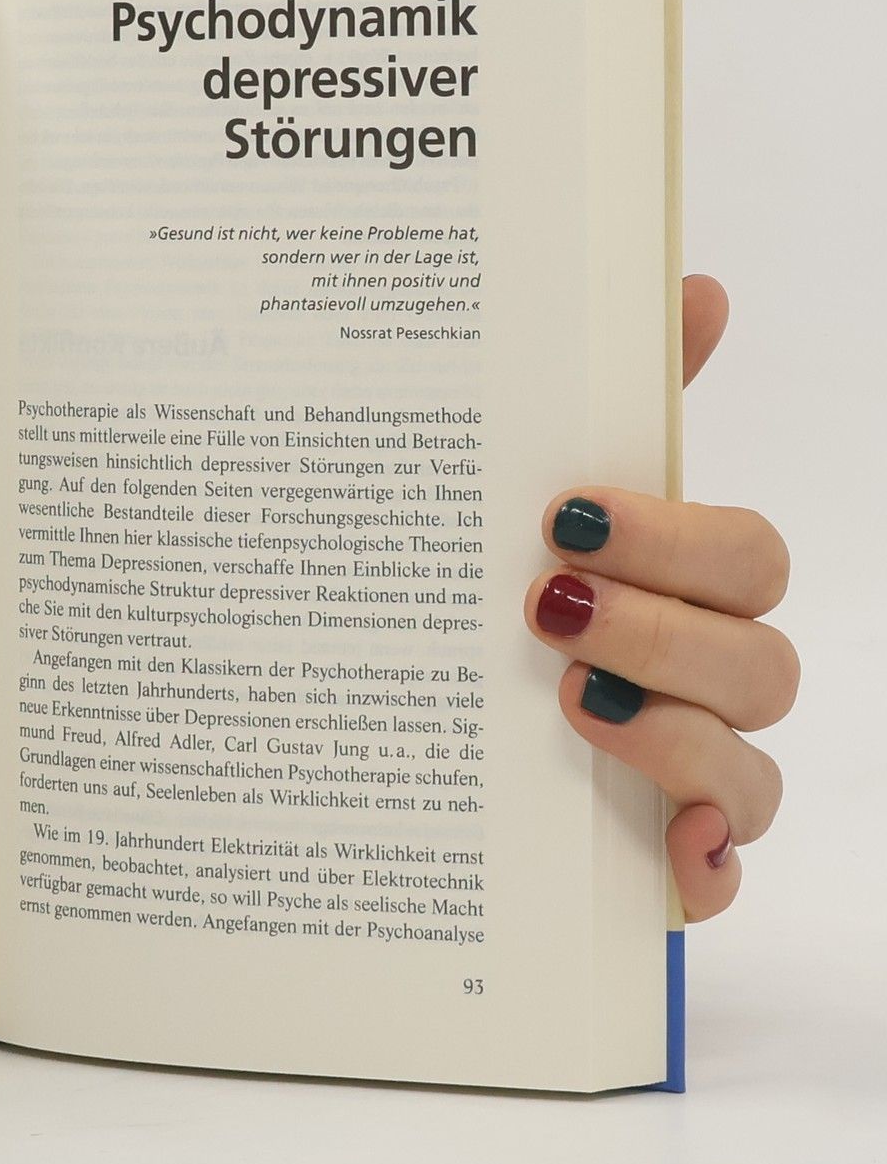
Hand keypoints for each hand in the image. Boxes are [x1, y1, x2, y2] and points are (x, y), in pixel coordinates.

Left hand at [526, 275, 795, 919]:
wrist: (403, 745)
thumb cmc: (493, 606)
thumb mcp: (523, 511)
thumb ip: (611, 408)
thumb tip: (696, 286)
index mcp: (684, 591)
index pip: (748, 559)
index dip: (677, 538)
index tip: (564, 518)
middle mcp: (708, 683)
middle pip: (761, 660)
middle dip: (659, 631)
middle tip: (544, 610)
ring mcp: (696, 778)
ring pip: (750, 766)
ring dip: (670, 735)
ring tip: (567, 705)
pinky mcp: (666, 864)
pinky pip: (724, 877)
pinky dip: (706, 864)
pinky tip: (668, 850)